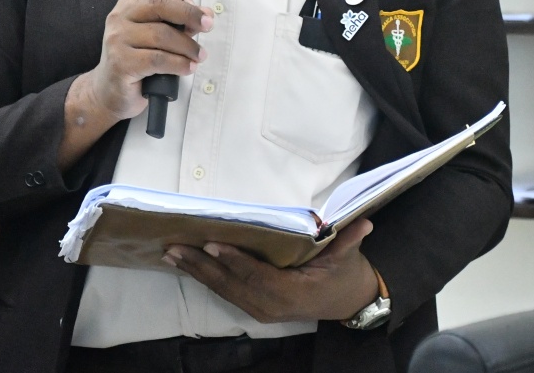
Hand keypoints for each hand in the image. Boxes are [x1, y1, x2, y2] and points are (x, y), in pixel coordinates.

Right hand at [87, 0, 211, 120]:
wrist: (109, 93)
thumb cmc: (136, 62)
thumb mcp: (156, 38)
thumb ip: (179, 24)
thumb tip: (207, 14)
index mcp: (127, 4)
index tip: (194, 4)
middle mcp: (119, 17)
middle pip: (158, 4)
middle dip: (189, 13)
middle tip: (207, 25)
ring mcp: (117, 39)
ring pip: (161, 34)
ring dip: (188, 45)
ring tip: (199, 55)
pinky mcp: (121, 63)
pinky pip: (157, 59)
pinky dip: (179, 63)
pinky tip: (188, 67)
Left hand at [162, 218, 379, 323]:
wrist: (347, 303)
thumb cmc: (345, 275)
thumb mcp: (348, 257)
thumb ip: (349, 240)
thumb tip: (363, 222)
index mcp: (293, 293)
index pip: (258, 275)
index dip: (234, 261)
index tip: (212, 245)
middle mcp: (272, 305)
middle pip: (231, 284)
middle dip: (201, 265)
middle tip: (174, 247)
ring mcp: (261, 310)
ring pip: (223, 290)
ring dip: (195, 272)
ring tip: (170, 254)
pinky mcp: (255, 308)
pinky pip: (226, 292)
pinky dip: (205, 278)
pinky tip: (186, 265)